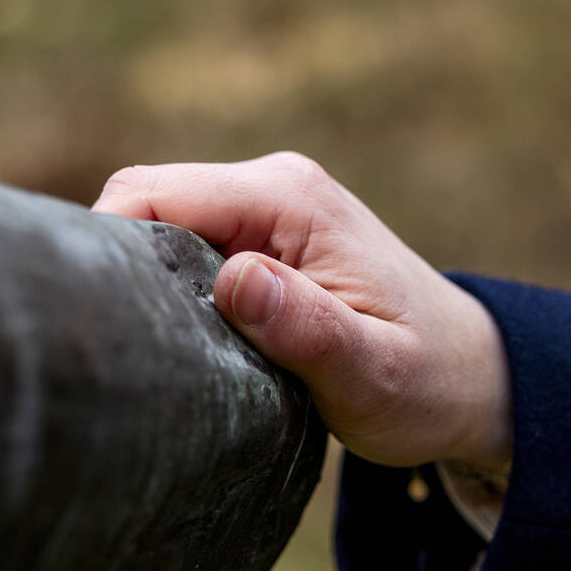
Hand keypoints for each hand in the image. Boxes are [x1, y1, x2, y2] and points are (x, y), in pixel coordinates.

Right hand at [94, 153, 511, 469]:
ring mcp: (264, 209)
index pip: (156, 194)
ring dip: (142, 281)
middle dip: (116, 264)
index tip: (99, 318)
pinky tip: (172, 340)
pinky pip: (182, 245)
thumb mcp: (372, 374)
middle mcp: (272, 186)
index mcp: (290, 200)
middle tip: (112, 345)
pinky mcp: (260, 237)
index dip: (110, 248)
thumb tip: (237, 280)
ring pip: (157, 223)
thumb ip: (307, 330)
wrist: (471, 377)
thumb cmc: (425, 384)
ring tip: (144, 350)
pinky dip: (165, 287)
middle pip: (144, 200)